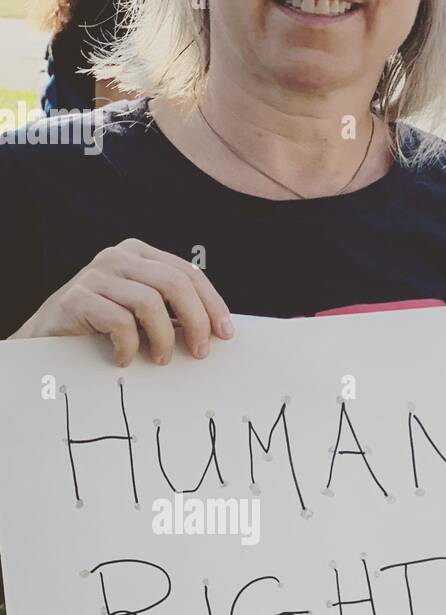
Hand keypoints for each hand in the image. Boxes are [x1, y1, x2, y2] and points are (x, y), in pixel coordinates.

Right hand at [14, 238, 232, 367]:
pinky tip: (126, 358)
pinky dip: (130, 346)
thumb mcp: (144, 313)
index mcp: (140, 255)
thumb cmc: (106, 327)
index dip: (212, 304)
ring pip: (150, 302)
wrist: (52, 337)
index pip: (188, 273)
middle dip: (196, 322)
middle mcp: (118, 257)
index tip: (225, 334)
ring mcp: (95, 274)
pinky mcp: (77, 297)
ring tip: (161, 359)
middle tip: (199, 352)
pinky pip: (119, 322)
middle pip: (175, 283)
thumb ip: (174, 312)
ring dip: (163, 338)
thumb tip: (217, 332)